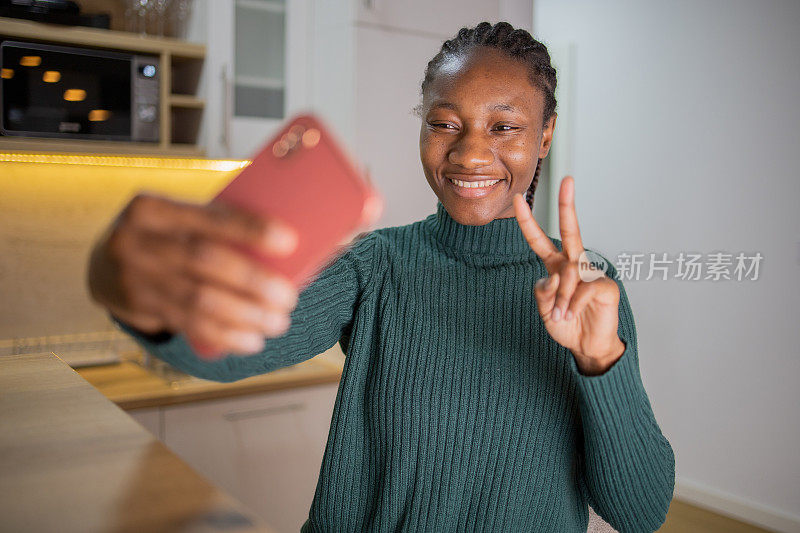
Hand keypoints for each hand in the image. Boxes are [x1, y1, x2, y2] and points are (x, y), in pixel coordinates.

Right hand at [87, 193, 301, 359]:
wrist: (104, 264)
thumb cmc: (162, 237)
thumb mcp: (175, 219)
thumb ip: (214, 226)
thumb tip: (283, 246)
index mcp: (153, 208)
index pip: (209, 217)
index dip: (250, 229)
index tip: (289, 241)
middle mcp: (137, 240)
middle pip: (205, 261)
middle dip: (253, 282)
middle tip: (288, 297)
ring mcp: (135, 277)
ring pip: (199, 301)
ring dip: (245, 316)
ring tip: (277, 323)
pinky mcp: (138, 308)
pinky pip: (189, 325)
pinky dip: (225, 336)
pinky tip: (251, 341)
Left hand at [513, 176, 624, 375]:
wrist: (587, 347)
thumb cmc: (565, 325)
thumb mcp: (544, 309)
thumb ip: (544, 292)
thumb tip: (554, 275)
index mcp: (556, 266)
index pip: (538, 240)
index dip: (528, 221)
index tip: (518, 199)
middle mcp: (574, 264)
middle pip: (571, 230)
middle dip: (568, 205)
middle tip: (567, 180)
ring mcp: (592, 273)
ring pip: (568, 275)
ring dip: (559, 300)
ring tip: (560, 316)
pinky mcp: (605, 286)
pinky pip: (581, 291)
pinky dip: (571, 305)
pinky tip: (570, 315)